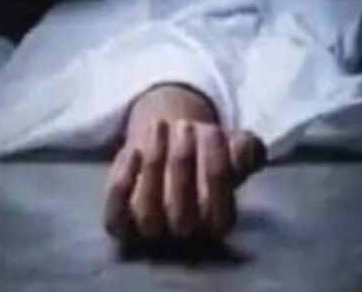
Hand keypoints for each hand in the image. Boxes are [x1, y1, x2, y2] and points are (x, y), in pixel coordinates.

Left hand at [103, 84, 265, 240]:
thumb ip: (245, 149)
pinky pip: (115, 216)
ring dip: (153, 168)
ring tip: (160, 126)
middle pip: (182, 215)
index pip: (220, 212)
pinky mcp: (120, 223)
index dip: (217, 169)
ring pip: (148, 215)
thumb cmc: (204, 152)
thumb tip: (243, 147)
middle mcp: (183, 235)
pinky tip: (132, 151)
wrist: (164, 147)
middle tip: (184, 126)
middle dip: (183, 165)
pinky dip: (122, 186)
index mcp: (217, 225)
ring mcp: (149, 232)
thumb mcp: (231, 147)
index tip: (213, 130)